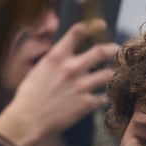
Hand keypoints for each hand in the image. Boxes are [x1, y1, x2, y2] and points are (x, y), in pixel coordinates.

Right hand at [0, 20, 117, 145]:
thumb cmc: (28, 96)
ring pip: (108, 74)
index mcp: (56, 56)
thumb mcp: (39, 70)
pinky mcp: (86, 104)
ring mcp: (81, 86)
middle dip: (113, 49)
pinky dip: (104, 98)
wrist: (28, 120)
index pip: (77, 32)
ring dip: (112, 74)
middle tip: (117, 50)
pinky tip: (103, 99)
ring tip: (114, 75)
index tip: (101, 25)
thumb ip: (55, 61)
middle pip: (101, 51)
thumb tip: (66, 56)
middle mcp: (71, 68)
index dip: (92, 26)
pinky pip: (103, 98)